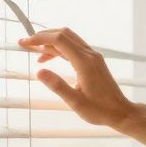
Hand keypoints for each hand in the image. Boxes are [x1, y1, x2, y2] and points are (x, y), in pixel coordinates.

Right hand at [18, 28, 137, 128]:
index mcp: (85, 62)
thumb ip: (58, 86)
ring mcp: (93, 56)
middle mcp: (90, 55)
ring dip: (51, 42)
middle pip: (64, 34)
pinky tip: (49, 59)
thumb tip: (39, 71)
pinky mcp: (94, 61)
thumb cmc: (100, 110)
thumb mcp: (76, 102)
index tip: (24, 43)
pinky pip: (74, 48)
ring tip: (35, 53)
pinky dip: (60, 49)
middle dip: (43, 36)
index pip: (59, 40)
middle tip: (26, 44)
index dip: (40, 38)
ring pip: (69, 39)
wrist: (121, 112)